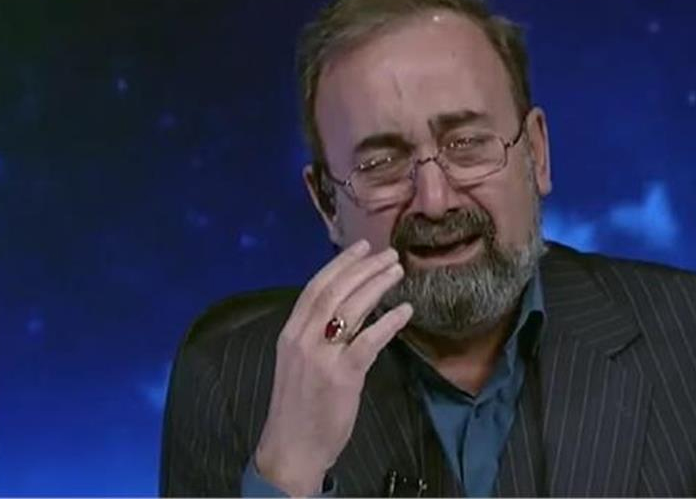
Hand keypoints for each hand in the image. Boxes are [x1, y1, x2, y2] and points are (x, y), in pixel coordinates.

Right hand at [254, 239, 412, 495]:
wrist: (291, 448)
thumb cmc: (298, 407)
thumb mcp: (299, 363)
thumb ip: (317, 336)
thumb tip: (347, 308)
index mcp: (290, 333)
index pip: (315, 287)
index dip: (340, 264)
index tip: (362, 247)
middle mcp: (302, 339)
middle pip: (335, 291)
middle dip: (363, 268)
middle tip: (389, 254)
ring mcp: (321, 357)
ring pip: (351, 309)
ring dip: (377, 286)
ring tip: (398, 272)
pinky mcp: (341, 377)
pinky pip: (368, 341)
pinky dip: (388, 323)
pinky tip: (405, 311)